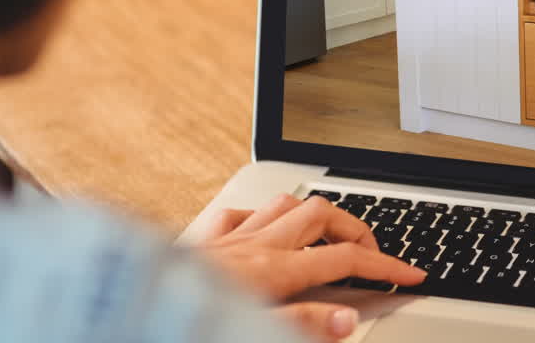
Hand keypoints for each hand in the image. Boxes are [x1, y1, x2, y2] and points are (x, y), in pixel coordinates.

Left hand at [199, 194, 424, 341]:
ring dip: (313, 214)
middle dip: (357, 226)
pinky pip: (238, 214)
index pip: (345, 259)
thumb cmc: (182, 324)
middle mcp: (252, 246)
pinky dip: (261, 219)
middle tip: (374, 253)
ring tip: (331, 236)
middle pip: (321, 214)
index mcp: (272, 272)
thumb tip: (348, 318)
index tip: (412, 275)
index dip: (386, 265)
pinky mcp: (200, 240)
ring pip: (283, 204)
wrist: (122, 314)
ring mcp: (226, 239)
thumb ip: (303, 324)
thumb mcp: (252, 330)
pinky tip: (264, 234)